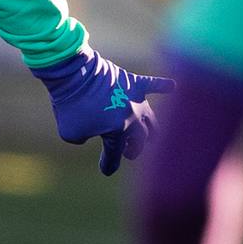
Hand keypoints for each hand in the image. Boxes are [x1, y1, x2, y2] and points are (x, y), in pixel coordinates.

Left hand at [32, 47, 170, 175]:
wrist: (76, 73)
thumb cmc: (71, 104)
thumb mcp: (69, 132)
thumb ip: (82, 139)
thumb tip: (89, 133)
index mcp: (117, 133)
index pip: (115, 154)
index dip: (109, 165)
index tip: (106, 170)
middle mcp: (132, 119)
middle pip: (140, 139)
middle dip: (134, 149)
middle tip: (128, 152)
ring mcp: (136, 100)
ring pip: (151, 120)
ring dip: (151, 130)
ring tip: (150, 136)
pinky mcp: (134, 82)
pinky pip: (154, 84)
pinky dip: (163, 86)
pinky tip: (173, 86)